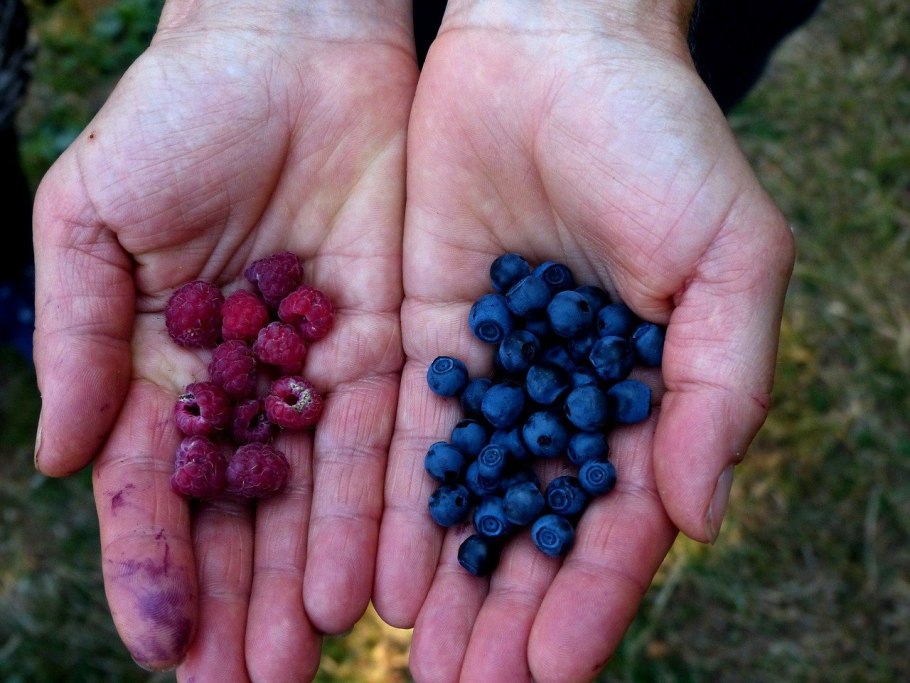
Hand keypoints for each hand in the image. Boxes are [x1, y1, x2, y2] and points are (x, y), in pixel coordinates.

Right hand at [32, 2, 414, 677]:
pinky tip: (371, 586)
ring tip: (302, 661)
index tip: (161, 646)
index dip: (155, 567)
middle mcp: (248, 384)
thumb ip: (76, 339)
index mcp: (165, 363)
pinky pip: (385, 443)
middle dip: (238, 602)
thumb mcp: (93, 218)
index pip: (158, 487)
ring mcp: (323, 369)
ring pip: (313, 499)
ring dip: (304, 582)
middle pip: (240, 514)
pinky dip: (374, 515)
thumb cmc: (179, 118)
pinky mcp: (394, 342)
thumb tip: (66, 463)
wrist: (291, 50)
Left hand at [376, 1, 793, 679]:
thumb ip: (720, 389)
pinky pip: (398, 434)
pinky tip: (368, 574)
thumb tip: (692, 515)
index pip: (616, 521)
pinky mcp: (421, 336)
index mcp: (644, 395)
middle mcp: (562, 398)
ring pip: (461, 500)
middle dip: (501, 615)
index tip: (550, 674)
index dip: (588, 599)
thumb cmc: (660, 141)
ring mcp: (488, 372)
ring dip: (439, 583)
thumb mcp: (726, 258)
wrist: (555, 50)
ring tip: (409, 662)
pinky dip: (387, 507)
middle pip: (531, 529)